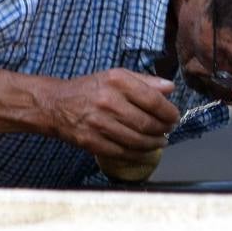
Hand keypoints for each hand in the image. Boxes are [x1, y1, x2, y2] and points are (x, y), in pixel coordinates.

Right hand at [46, 68, 179, 158]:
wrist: (56, 105)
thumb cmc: (90, 89)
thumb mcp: (116, 76)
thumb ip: (145, 81)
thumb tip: (170, 88)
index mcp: (117, 81)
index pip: (153, 100)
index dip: (168, 112)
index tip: (174, 116)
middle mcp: (108, 101)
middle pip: (147, 123)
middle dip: (163, 129)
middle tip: (169, 130)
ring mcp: (99, 124)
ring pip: (137, 140)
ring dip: (154, 144)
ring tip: (161, 141)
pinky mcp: (92, 142)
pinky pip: (123, 152)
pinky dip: (139, 154)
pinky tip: (145, 151)